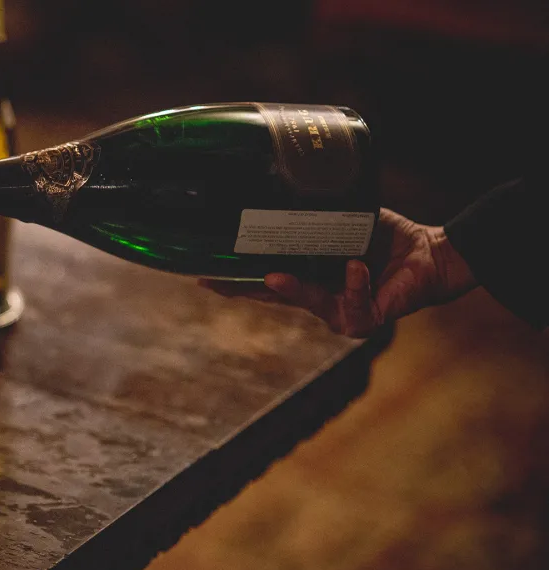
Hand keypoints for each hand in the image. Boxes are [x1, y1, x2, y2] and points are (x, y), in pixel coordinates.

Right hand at [200, 208, 476, 336]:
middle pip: (275, 298)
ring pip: (309, 304)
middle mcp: (320, 298)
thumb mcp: (345, 221)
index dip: (236, 280)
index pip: (266, 280)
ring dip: (293, 290)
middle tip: (215, 282)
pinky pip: (352, 305)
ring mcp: (341, 312)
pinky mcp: (366, 319)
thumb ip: (319, 214)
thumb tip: (286, 184)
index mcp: (310, 276)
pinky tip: (355, 266)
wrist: (431, 254)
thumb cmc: (387, 238)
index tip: (203, 274)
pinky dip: (354, 284)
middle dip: (244, 291)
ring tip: (275, 276)